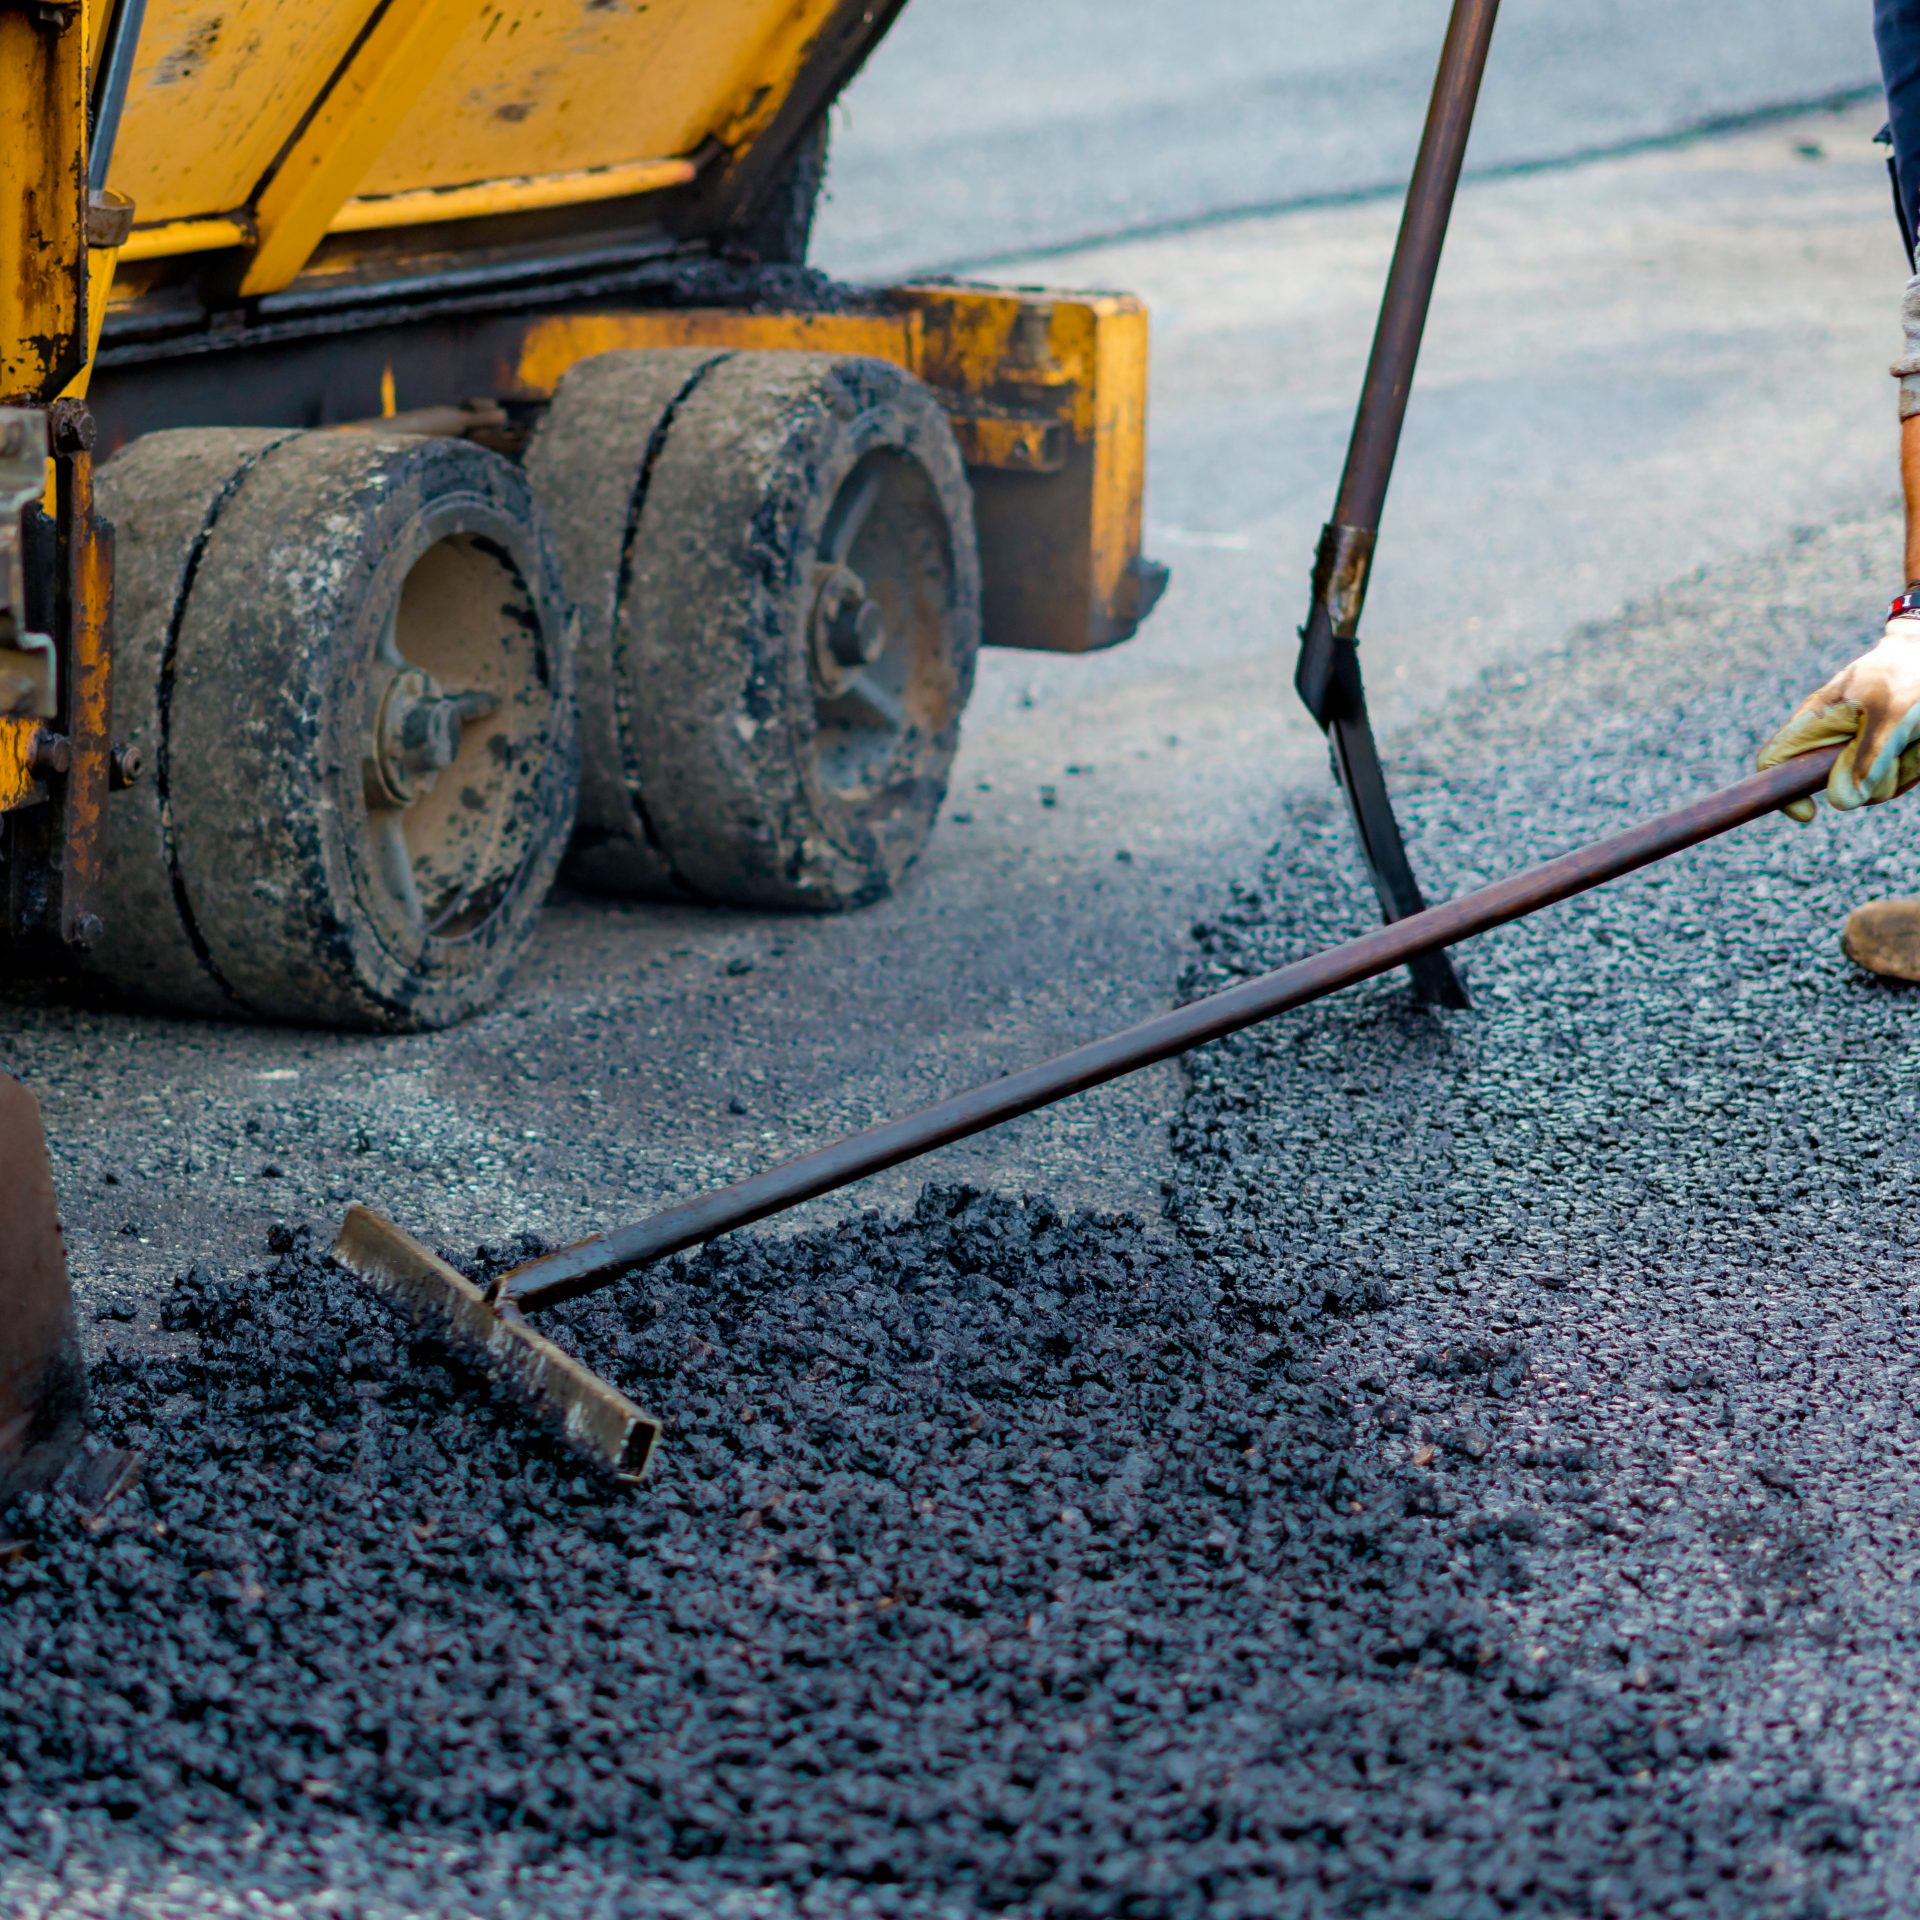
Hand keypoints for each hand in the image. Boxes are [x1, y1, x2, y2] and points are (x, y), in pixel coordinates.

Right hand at [1757, 617, 1919, 822]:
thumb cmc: (1907, 674)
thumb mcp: (1890, 713)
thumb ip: (1866, 757)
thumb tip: (1841, 801)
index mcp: (1815, 721)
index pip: (1773, 761)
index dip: (1780, 791)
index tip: (1810, 812)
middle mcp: (1829, 740)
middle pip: (1833, 786)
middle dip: (1871, 780)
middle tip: (1898, 748)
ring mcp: (1855, 751)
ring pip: (1869, 788)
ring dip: (1900, 769)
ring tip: (1914, 734)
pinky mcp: (1879, 757)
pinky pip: (1891, 780)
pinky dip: (1911, 766)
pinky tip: (1918, 742)